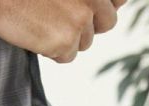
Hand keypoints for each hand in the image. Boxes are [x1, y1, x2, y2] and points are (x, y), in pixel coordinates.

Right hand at [0, 0, 124, 62]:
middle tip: (62, 18)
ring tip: (43, 21)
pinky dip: (53, 51)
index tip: (89, 8)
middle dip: (88, 25)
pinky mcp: (66, 41)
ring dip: (67, 38)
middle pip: (107, 23)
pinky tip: (36, 33)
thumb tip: (112, 5)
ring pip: (86, 41)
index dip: (104, 5)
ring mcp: (82, 19)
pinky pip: (67, 56)